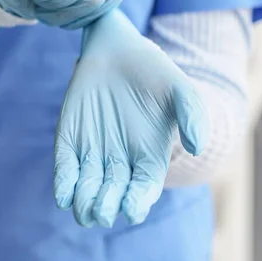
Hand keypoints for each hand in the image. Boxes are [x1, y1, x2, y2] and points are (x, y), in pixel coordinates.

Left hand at [53, 10, 209, 226]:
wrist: (116, 50)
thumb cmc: (152, 71)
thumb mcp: (179, 88)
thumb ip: (192, 115)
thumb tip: (198, 147)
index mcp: (149, 158)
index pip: (143, 192)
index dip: (137, 204)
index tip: (131, 209)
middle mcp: (121, 162)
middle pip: (112, 197)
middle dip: (106, 209)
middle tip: (102, 211)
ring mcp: (93, 153)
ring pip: (87, 191)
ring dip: (84, 204)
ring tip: (83, 208)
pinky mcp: (70, 142)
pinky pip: (65, 170)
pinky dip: (64, 186)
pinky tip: (65, 195)